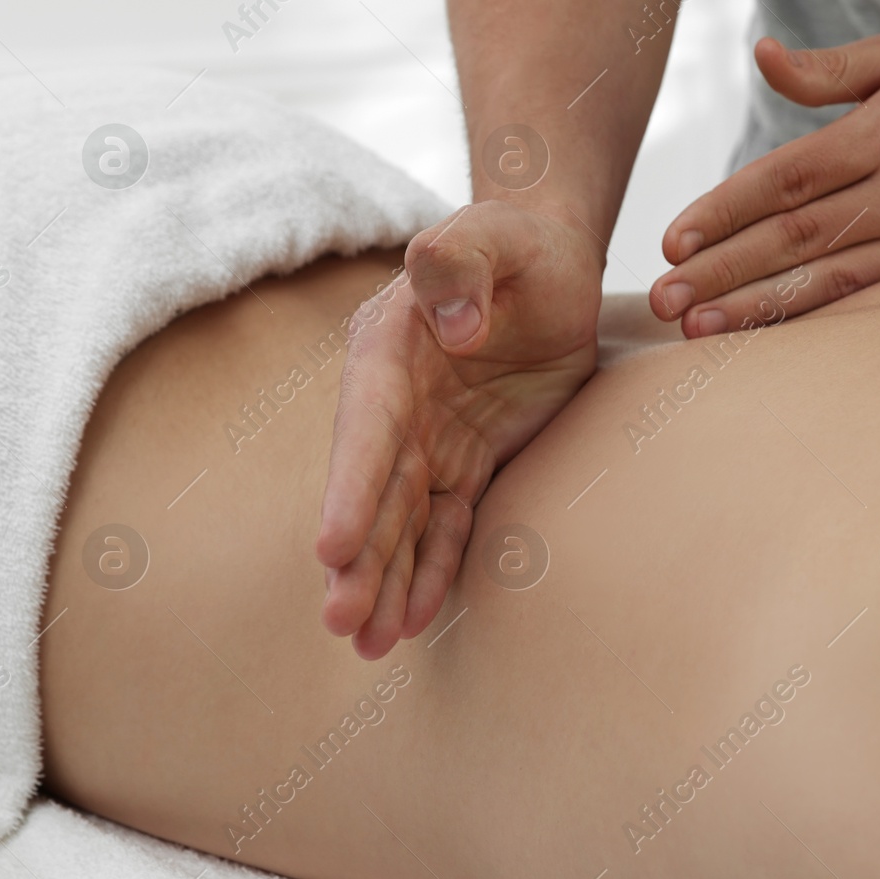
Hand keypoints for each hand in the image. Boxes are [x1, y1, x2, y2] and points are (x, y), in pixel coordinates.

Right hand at [316, 200, 601, 657]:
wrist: (548, 264)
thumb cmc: (516, 244)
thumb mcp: (493, 234)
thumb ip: (460, 260)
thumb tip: (452, 326)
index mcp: (388, 350)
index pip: (366, 428)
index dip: (349, 489)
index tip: (331, 547)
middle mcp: (397, 403)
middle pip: (373, 490)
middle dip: (358, 558)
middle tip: (343, 622)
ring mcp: (429, 438)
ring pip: (401, 521)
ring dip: (385, 580)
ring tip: (369, 644)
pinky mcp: (466, 462)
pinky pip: (446, 523)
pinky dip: (432, 569)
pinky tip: (413, 620)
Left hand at [649, 34, 879, 335]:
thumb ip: (825, 70)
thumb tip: (758, 54)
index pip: (786, 177)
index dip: (725, 211)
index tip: (674, 242)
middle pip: (794, 235)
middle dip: (723, 269)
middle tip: (665, 301)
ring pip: (826, 280)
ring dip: (756, 308)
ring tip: (699, 331)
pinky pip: (866, 304)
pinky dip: (811, 323)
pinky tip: (766, 341)